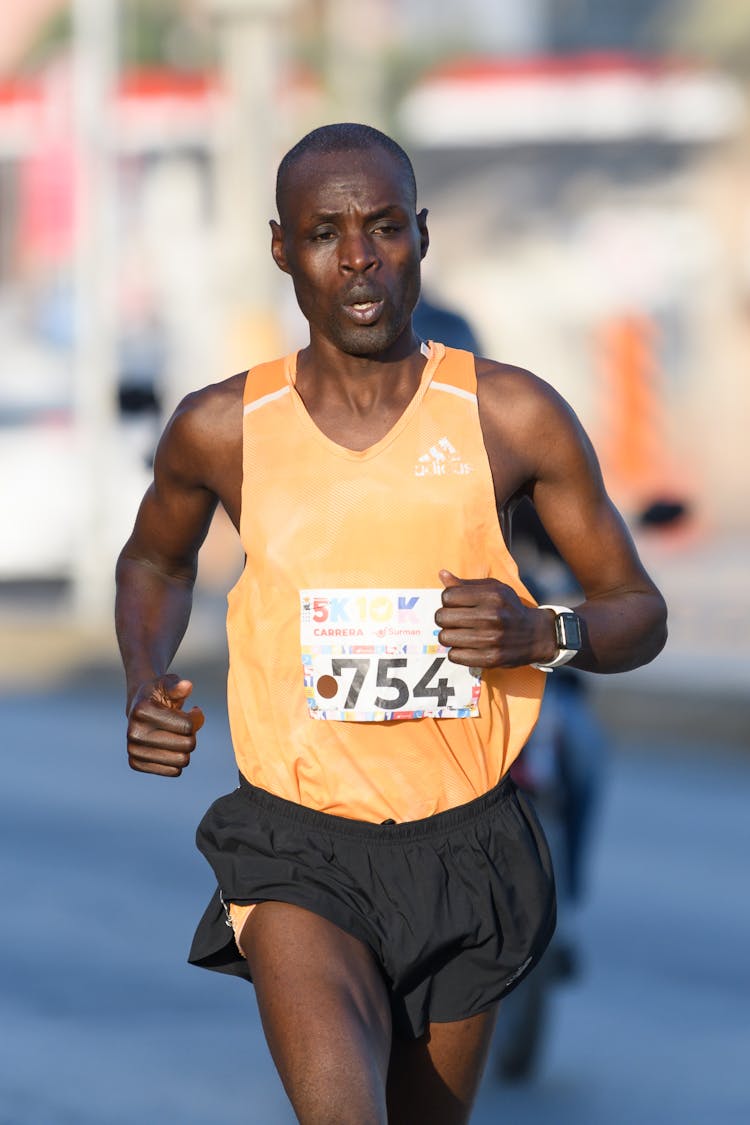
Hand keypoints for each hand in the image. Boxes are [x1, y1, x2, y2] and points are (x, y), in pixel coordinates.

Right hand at [126, 674, 204, 776]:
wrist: (138, 707)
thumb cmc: (158, 694)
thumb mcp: (167, 684)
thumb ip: (177, 685)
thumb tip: (187, 686)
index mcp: (142, 711)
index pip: (187, 726)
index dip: (197, 718)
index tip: (194, 710)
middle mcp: (134, 732)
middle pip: (187, 745)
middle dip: (192, 734)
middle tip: (186, 724)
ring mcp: (133, 750)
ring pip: (181, 761)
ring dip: (185, 748)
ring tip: (179, 735)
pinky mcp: (136, 763)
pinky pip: (173, 771)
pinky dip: (177, 760)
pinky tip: (171, 747)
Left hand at [435, 570, 553, 668]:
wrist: (536, 635)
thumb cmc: (509, 608)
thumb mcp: (494, 589)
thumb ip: (467, 584)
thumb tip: (442, 575)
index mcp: (492, 596)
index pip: (448, 596)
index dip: (447, 600)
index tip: (456, 604)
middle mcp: (492, 616)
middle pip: (442, 617)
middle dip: (444, 618)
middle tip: (454, 620)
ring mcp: (491, 639)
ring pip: (445, 637)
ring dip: (449, 636)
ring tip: (459, 633)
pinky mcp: (490, 658)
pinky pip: (454, 656)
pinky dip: (456, 651)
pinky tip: (466, 646)